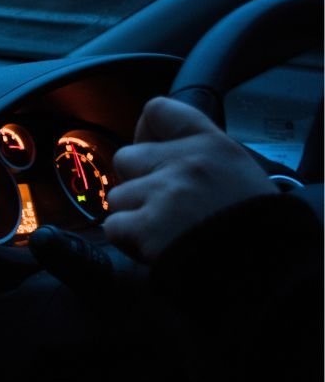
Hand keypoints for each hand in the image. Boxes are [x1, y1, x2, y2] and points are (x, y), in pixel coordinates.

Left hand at [103, 97, 276, 262]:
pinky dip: (127, 241)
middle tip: (161, 206)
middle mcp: (186, 162)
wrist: (267, 270)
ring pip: (117, 196)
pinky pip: (114, 227)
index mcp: (212, 144)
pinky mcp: (148, 226)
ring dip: (132, 216)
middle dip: (136, 183)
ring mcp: (165, 193)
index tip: (151, 154)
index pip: (158, 110)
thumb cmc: (257, 228)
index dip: (145, 133)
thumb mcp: (239, 173)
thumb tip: (159, 156)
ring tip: (164, 232)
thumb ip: (200, 159)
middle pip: (125, 158)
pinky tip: (154, 248)